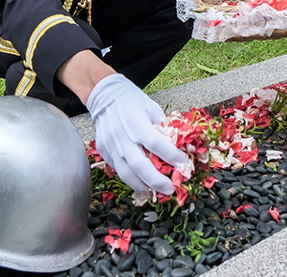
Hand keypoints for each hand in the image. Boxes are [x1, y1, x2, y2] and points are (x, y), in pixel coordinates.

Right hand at [86, 74, 189, 196]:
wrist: (104, 95)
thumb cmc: (130, 100)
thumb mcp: (152, 108)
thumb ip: (163, 127)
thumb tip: (177, 146)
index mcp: (135, 120)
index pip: (155, 143)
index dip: (170, 155)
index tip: (183, 163)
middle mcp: (121, 135)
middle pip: (139, 164)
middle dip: (156, 180)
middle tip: (170, 188)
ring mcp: (110, 144)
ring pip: (126, 173)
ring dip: (142, 185)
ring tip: (155, 191)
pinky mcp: (104, 151)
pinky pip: (118, 169)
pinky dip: (131, 178)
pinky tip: (141, 183)